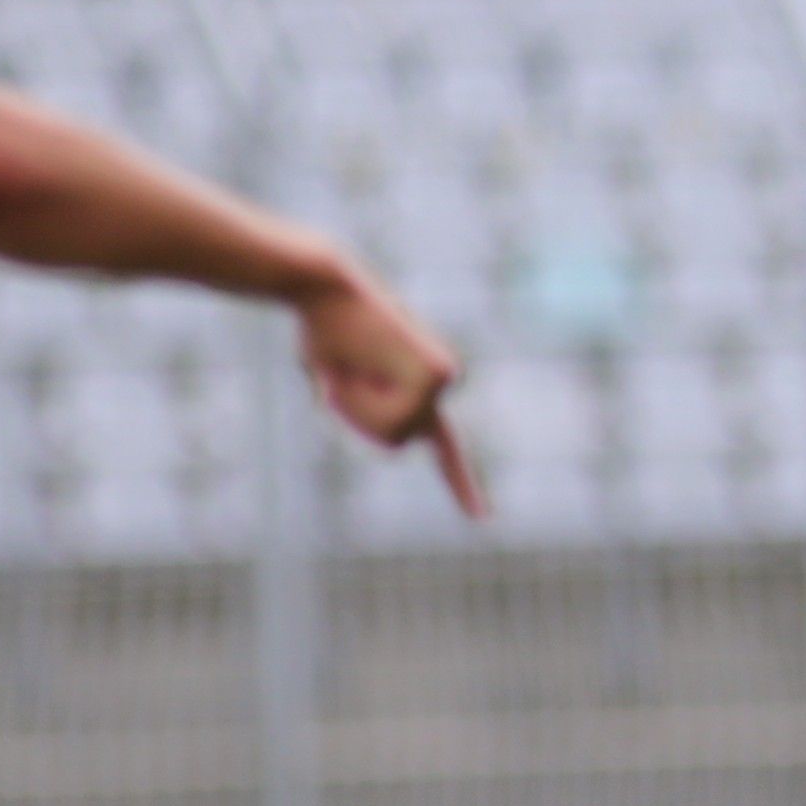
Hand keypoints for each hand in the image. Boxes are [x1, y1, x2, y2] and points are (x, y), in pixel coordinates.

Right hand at [296, 264, 481, 518]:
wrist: (329, 287)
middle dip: (359, 417)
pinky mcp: (438, 373)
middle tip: (347, 369)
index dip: (459, 481)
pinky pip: (392, 414)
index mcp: (421, 390)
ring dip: (359, 404)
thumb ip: (339, 400)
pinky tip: (366, 359)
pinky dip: (364, 396)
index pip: (445, 447)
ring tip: (355, 359)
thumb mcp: (329, 376)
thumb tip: (333, 402)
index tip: (481, 518)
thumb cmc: (323, 328)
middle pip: (394, 442)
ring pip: (392, 431)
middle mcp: (440, 384)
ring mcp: (443, 378)